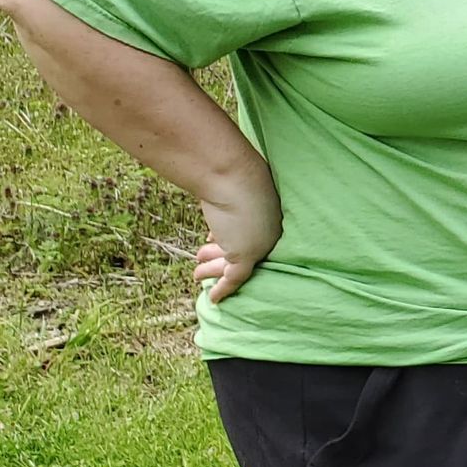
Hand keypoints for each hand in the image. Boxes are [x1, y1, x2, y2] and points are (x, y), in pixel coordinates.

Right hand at [194, 172, 282, 303]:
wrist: (230, 173)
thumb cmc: (231, 168)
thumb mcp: (232, 179)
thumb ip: (228, 191)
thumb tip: (212, 188)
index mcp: (269, 211)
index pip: (251, 233)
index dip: (230, 239)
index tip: (211, 240)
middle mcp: (268, 231)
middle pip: (245, 252)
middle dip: (221, 257)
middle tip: (202, 257)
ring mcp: (258, 245)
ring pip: (232, 266)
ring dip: (212, 270)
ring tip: (198, 274)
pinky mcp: (244, 255)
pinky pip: (234, 279)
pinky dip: (223, 289)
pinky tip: (213, 298)